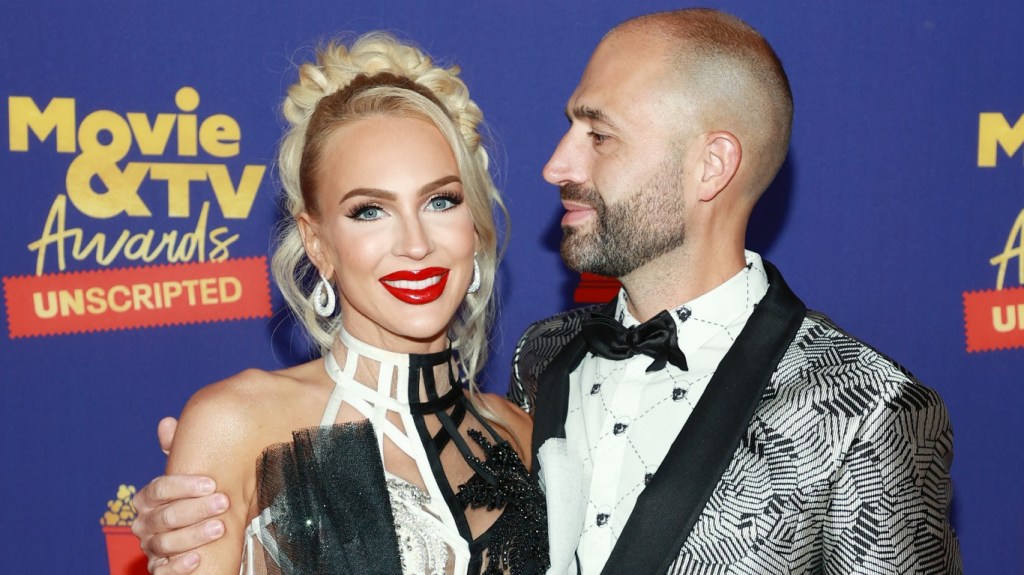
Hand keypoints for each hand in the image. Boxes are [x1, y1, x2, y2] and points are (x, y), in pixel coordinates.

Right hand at [132, 418, 230, 573]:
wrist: (207, 536)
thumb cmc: (198, 499)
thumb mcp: (193, 476)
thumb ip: (179, 451)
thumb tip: (167, 422)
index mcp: (149, 499)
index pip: (158, 489)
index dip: (183, 485)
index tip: (212, 483)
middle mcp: (145, 524)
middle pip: (164, 516)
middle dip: (195, 509)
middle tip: (223, 502)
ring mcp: (152, 548)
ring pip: (164, 543)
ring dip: (193, 535)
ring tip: (220, 527)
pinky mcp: (161, 569)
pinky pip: (163, 571)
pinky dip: (179, 566)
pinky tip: (197, 559)